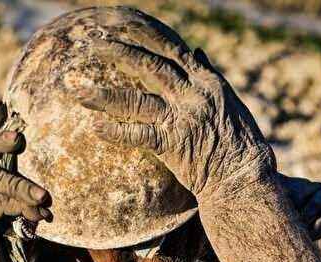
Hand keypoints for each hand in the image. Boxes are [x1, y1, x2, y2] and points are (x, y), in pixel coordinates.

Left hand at [77, 38, 274, 200]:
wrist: (243, 176)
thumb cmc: (238, 141)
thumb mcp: (229, 100)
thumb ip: (208, 74)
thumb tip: (195, 51)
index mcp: (205, 81)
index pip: (170, 49)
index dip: (143, 36)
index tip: (122, 25)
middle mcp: (192, 94)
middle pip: (148, 65)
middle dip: (117, 52)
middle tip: (92, 44)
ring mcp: (181, 119)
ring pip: (135, 100)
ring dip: (103, 95)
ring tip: (77, 91)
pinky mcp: (172, 145)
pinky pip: (137, 135)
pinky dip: (114, 131)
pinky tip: (94, 128)